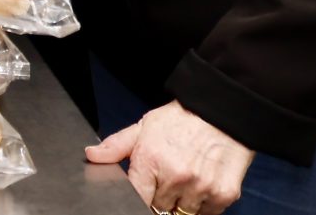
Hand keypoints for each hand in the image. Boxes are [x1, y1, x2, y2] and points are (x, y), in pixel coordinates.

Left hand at [86, 101, 254, 213]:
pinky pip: (208, 213)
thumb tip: (91, 156)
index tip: (145, 190)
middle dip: (161, 197)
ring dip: (183, 202)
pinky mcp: (224, 194)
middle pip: (160, 209)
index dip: (140, 196)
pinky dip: (205, 204)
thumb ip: (116, 146)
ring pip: (184, 213)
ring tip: (187, 179)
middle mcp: (176, 177)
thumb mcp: (144, 127)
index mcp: (151, 161)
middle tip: (169, 178)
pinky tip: (203, 183)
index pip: (137, 199)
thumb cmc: (182, 119)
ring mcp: (201, 187)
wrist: (222, 111)